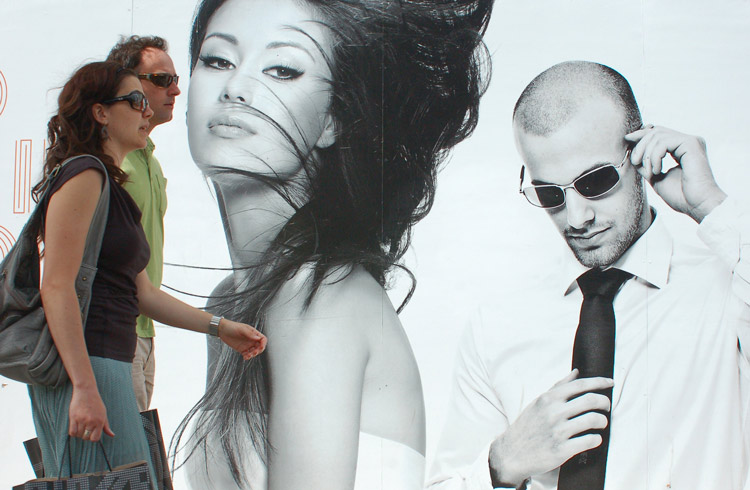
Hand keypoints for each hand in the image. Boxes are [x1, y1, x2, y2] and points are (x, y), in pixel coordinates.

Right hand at [68, 385, 114, 441]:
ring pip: (78, 435)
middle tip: (85, 428)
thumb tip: (112, 435)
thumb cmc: (96, 403)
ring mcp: (82, 419)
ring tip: (80, 425)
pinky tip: (75, 426)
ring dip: (79, 433)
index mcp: (100, 421)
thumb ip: (106, 426)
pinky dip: (73, 432)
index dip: (92, 437)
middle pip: (86, 437)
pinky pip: (72, 432)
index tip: (91, 433)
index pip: (95, 438)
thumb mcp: (104, 413)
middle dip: (85, 435)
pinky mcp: (74, 417)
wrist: (86, 391)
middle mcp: (92, 421)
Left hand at [219, 319, 266, 359]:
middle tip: (254, 352)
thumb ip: (250, 334)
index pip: (263, 339)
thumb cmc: (232, 327)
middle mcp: (251, 339)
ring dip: (253, 355)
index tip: (260, 346)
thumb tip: (258, 338)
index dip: (263, 343)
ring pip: (254, 352)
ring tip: (248, 355)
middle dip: (259, 351)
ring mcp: (247, 345)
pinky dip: (247, 357)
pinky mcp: (241, 349)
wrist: (222, 330)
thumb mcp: (241, 329)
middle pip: (260, 347)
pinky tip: (245, 357)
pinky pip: (247, 354)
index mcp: (253, 333)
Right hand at [488, 370, 612, 485]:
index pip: (580, 385)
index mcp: (548, 399)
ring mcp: (558, 432)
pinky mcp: (562, 450)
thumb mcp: (539, 402)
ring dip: (603, 421)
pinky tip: (593, 438)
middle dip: (605, 402)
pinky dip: (596, 439)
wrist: (512, 453)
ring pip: (594, 420)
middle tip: (606, 407)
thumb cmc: (528, 426)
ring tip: (600, 423)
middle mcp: (554, 413)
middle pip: (591, 400)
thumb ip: (558, 387)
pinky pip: (590, 441)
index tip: (611, 383)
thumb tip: (576, 372)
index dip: (599, 382)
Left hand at [625, 125, 726, 222]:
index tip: (627, 139)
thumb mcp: (656, 177)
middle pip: (655, 131)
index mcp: (682, 148)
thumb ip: (647, 164)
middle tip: (635, 162)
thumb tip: (634, 154)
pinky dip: (654, 156)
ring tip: (649, 172)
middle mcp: (687, 142)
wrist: (697, 205)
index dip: (641, 134)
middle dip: (640, 145)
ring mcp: (691, 141)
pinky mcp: (691, 143)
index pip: (658, 133)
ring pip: (657, 135)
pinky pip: (663, 142)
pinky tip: (657, 170)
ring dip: (646, 154)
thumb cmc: (681, 196)